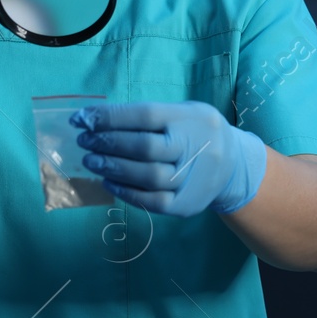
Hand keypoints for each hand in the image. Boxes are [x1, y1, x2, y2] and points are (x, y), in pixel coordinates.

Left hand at [71, 100, 267, 216]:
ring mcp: (193, 178)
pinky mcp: (187, 204)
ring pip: (148, 176)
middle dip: (108, 143)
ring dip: (113, 168)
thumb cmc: (197, 133)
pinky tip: (109, 182)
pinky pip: (153, 201)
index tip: (81, 119)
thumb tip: (97, 120)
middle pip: (145, 147)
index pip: (145, 115)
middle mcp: (196, 147)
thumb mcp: (183, 113)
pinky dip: (126, 192)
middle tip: (85, 141)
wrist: (234, 166)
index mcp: (191, 118)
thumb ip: (147, 116)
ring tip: (91, 161)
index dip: (110, 117)